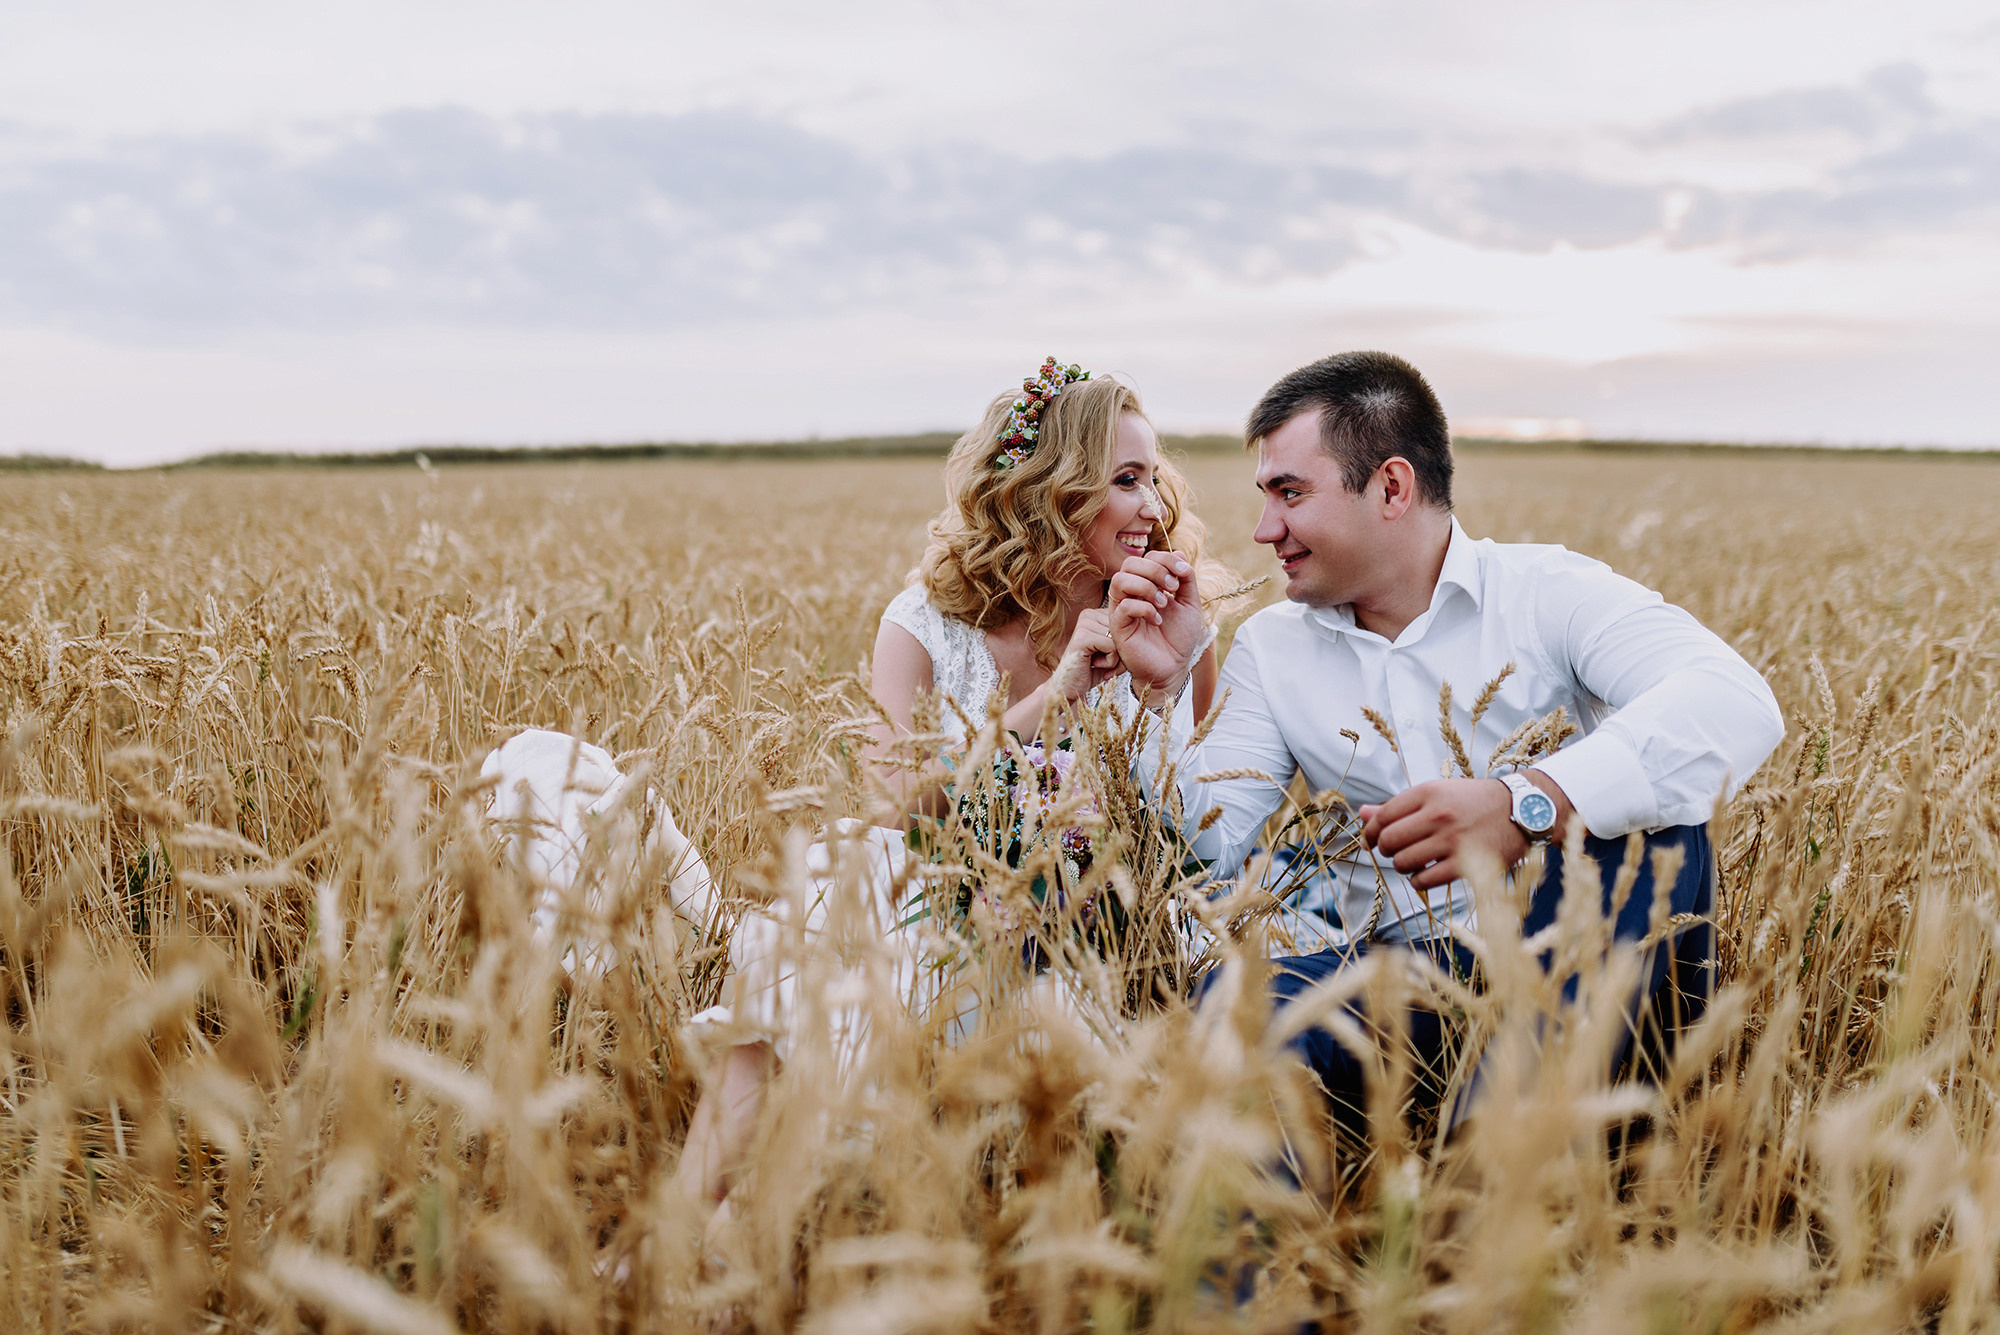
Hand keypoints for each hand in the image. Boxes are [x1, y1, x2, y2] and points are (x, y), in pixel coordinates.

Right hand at [1049, 608, 1121, 701]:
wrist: (1070, 689)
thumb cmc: (1093, 670)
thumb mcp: (1113, 649)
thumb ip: (1124, 635)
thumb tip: (1145, 622)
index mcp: (1095, 613)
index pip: (1126, 621)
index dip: (1124, 644)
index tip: (1108, 655)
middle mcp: (1088, 614)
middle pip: (1124, 630)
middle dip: (1121, 652)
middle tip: (1104, 663)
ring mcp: (1083, 624)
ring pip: (1119, 639)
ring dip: (1115, 659)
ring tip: (1098, 663)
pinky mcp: (1081, 637)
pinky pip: (1112, 646)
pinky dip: (1110, 662)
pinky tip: (1094, 665)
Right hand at [1109, 550, 1202, 704]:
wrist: (1174, 667)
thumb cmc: (1179, 637)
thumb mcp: (1190, 604)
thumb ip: (1186, 579)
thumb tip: (1180, 553)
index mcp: (1146, 585)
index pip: (1147, 557)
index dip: (1166, 559)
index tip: (1183, 574)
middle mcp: (1131, 594)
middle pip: (1129, 563)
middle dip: (1155, 570)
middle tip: (1173, 587)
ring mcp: (1122, 609)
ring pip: (1120, 580)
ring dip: (1146, 586)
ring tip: (1163, 602)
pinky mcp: (1118, 627)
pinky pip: (1123, 606)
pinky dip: (1144, 608)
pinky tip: (1157, 620)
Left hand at [1358, 778, 1525, 892]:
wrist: (1521, 809)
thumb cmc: (1473, 802)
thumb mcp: (1437, 793)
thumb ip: (1398, 805)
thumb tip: (1362, 813)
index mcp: (1428, 793)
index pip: (1382, 816)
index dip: (1370, 832)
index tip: (1372, 840)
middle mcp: (1438, 815)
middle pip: (1389, 841)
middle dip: (1385, 850)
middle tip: (1395, 851)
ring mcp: (1452, 841)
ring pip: (1403, 863)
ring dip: (1402, 866)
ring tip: (1413, 861)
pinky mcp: (1466, 865)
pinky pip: (1424, 881)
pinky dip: (1418, 881)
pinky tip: (1425, 873)